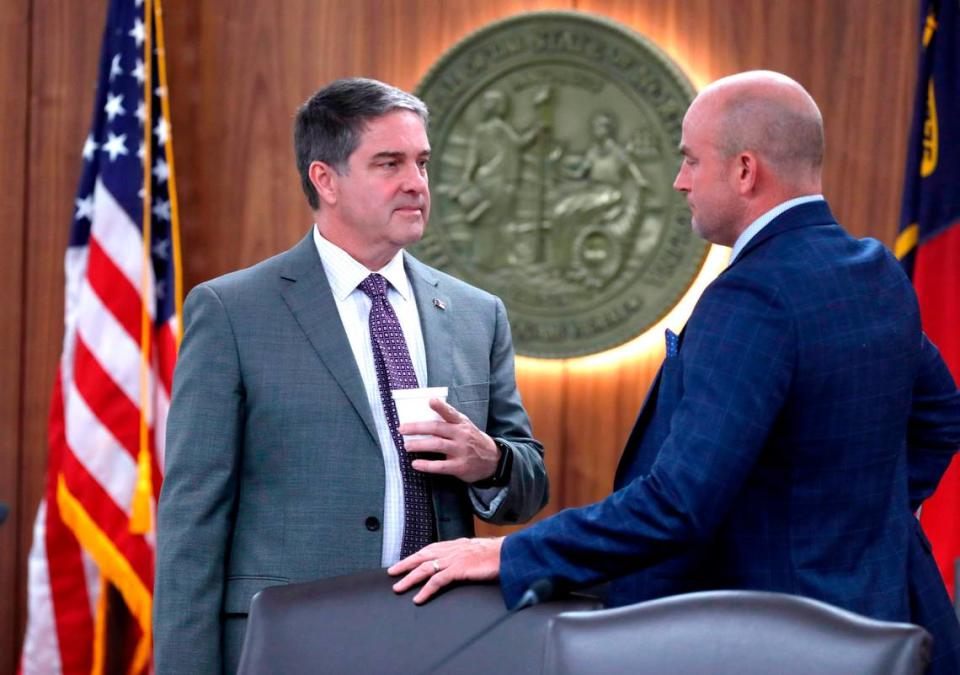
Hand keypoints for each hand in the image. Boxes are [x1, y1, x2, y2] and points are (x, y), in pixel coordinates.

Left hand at [388, 537, 503, 603]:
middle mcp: (452, 549)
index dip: (416, 555)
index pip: (430, 548)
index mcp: (456, 544)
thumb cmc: (497, 555)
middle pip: (422, 556)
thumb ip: (465, 556)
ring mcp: (455, 558)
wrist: (510, 554)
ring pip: (425, 568)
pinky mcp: (459, 569)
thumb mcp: (477, 552)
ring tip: (399, 587)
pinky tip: (419, 598)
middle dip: (405, 564)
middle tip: (392, 572)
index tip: (405, 562)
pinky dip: (426, 589)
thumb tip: (459, 564)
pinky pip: (437, 580)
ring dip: (410, 578)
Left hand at [399, 399, 500, 482]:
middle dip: (418, 428)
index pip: (450, 413)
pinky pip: (440, 466)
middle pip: (437, 428)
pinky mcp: (459, 466)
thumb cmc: (472, 440)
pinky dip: (427, 465)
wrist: (493, 460)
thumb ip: (449, 421)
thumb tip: (424, 414)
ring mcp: (461, 451)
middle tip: (402, 428)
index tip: (430, 401)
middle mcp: (461, 435)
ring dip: (420, 445)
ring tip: (406, 445)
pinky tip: (416, 464)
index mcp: (461, 423)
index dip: (441, 407)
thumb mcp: (465, 426)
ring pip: (437, 445)